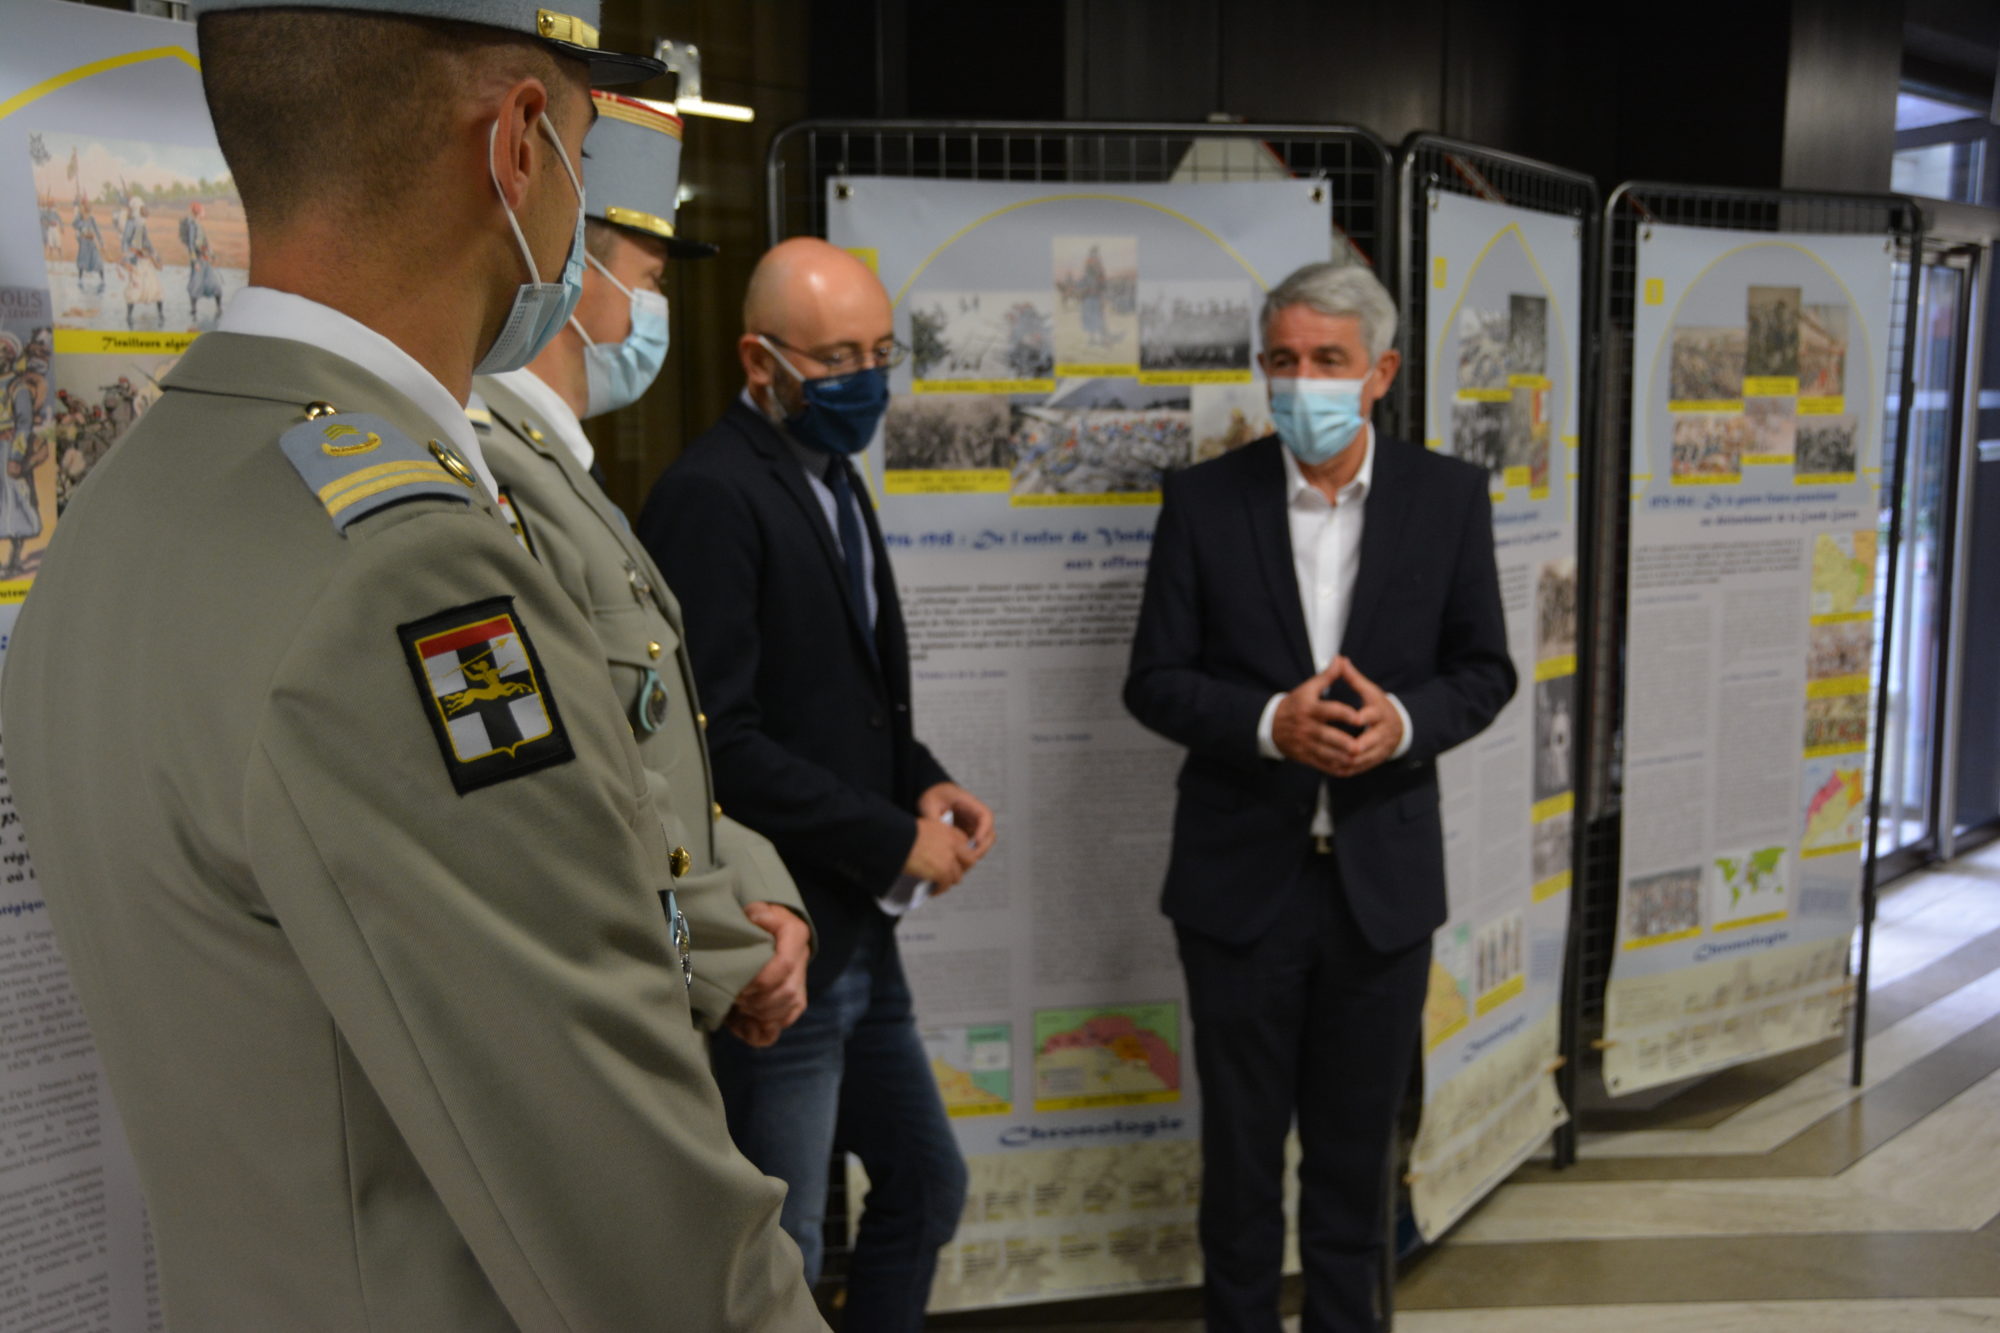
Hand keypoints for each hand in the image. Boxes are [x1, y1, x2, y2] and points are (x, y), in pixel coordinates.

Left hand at [724, 901, 809, 1047]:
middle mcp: (802, 961)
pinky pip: (785, 1022)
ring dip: (759, 1014)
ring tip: (739, 1007)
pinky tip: (745, 1025)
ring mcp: (801, 983)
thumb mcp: (756, 908)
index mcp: (795, 936)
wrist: (774, 928)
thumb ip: (756, 913)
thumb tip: (753, 919)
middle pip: (786, 992)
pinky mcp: (796, 1000)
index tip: (739, 984)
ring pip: (787, 1010)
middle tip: (735, 997)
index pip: (783, 965)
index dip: (760, 980)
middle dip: (757, 1000)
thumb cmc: (759, 919)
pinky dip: (765, 1029)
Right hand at [903, 815, 973, 892]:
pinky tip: (932, 890)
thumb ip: (933, 836)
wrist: (895, 840)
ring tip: (939, 883)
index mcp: (947, 830)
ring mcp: (949, 859)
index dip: (959, 853)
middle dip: (961, 868)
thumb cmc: (902, 833)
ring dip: (949, 881)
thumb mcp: (923, 827)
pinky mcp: (942, 872)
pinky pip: (946, 885)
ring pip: (958, 875)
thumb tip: (931, 847)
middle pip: (969, 860)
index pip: (964, 842)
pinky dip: (939, 889)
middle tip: (950, 874)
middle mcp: (952, 844)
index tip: (953, 859)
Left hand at [918, 781, 996, 857]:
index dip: (984, 830)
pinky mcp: (967, 831)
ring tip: (962, 862)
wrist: (931, 792)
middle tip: (970, 858)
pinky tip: (957, 859)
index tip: (976, 842)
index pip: (985, 816)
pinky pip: (973, 844)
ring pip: (983, 841)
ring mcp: (972, 823)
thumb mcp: (929, 805)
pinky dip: (969, 852)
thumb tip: (936, 838)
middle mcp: (975, 814)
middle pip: (989, 831)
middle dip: (983, 846)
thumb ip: (933, 819)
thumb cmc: (932, 794)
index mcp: (968, 803)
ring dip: (976, 851)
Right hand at [1272, 656, 1403, 777]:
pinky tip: (1348, 766)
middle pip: (1327, 736)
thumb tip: (1341, 660)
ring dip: (1342, 757)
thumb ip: (1327, 676)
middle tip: (1361, 746)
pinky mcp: (1304, 756)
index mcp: (1309, 708)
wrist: (1270, 725)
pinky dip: (1334, 767)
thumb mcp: (1307, 688)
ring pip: (1325, 753)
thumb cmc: (1295, 704)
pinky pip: (1321, 764)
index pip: (1329, 711)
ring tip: (1358, 758)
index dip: (1344, 714)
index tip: (1359, 718)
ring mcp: (1304, 743)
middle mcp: (1306, 727)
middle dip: (1344, 743)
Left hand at [1319, 657, 1403, 777]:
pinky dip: (1346, 768)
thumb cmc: (1378, 706)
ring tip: (1326, 756)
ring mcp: (1380, 749)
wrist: (1399, 727)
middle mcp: (1382, 733)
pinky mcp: (1375, 761)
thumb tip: (1340, 660)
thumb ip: (1353, 678)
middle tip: (1334, 744)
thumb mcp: (1369, 691)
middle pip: (1369, 741)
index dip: (1360, 717)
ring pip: (1364, 758)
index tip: (1350, 718)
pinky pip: (1360, 769)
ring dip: (1346, 759)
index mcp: (1380, 713)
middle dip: (1353, 744)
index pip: (1371, 715)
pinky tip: (1331, 766)